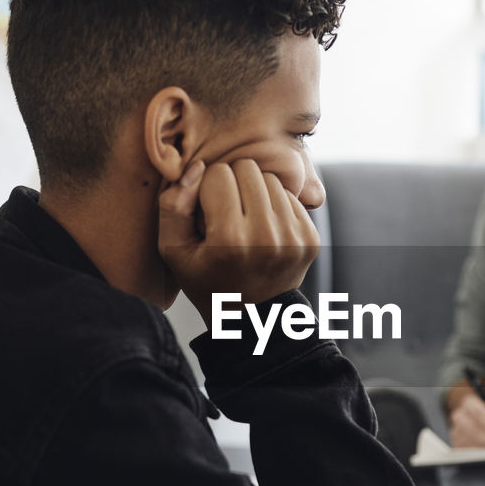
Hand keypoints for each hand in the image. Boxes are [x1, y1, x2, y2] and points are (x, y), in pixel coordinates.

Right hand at [158, 159, 319, 323]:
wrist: (251, 319)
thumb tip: (197, 166)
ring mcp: (293, 238)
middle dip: (232, 184)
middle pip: (247, 169)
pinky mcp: (311, 238)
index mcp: (229, 241)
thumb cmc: (206, 282)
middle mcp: (266, 237)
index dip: (206, 188)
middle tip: (225, 212)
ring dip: (254, 192)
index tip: (205, 213)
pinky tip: (263, 229)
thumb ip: (173, 205)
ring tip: (244, 220)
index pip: (218, 174)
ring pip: (270, 179)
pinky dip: (274, 206)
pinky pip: (290, 196)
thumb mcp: (173, 251)